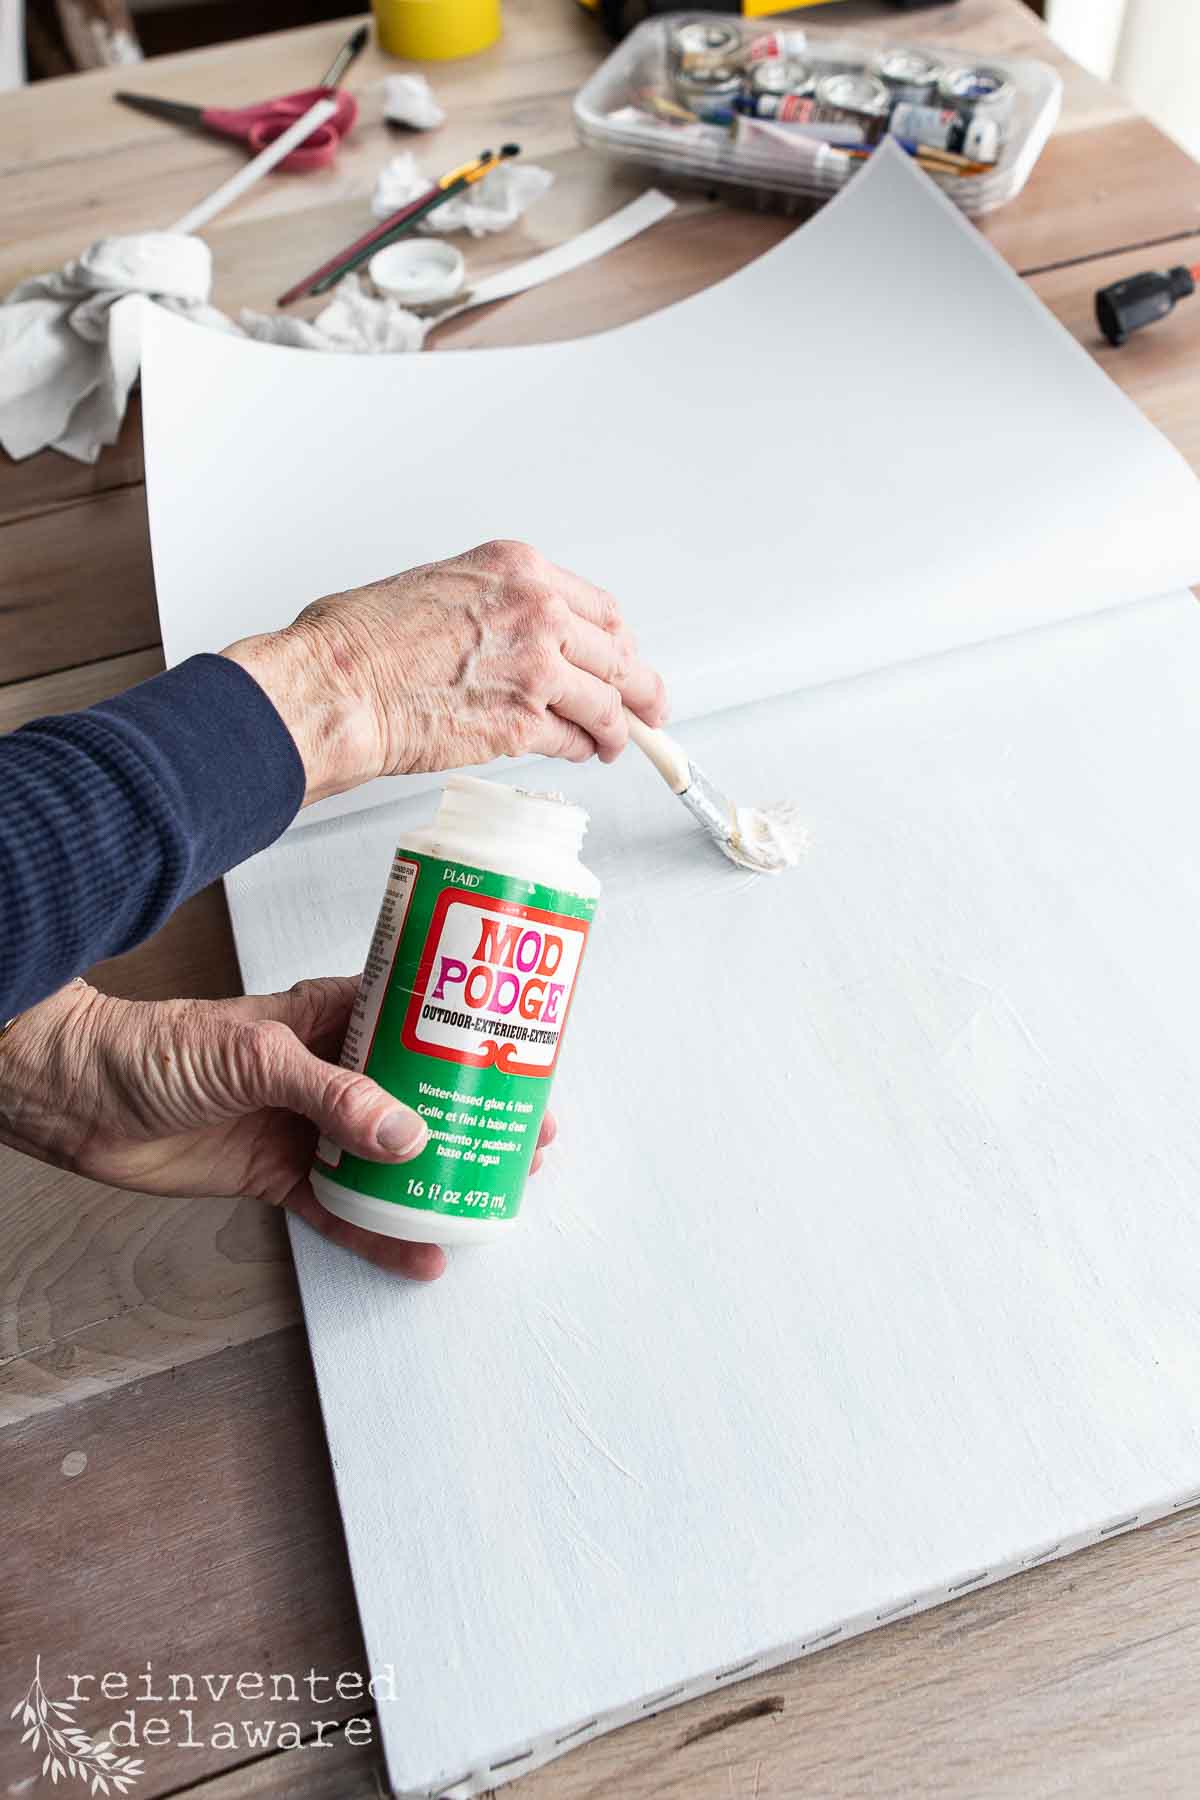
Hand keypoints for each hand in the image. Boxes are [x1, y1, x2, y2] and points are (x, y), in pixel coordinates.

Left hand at [0, 976, 556, 1279]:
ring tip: (490, 1196)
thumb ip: (333, 1095)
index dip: (470, 1041)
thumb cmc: (158, 1049)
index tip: (521, 1060)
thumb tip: (407, 1135)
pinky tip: (420, 1253)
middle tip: (526, 1140)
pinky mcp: (281, 1176)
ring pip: (389, 1157)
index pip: (417, 1022)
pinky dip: (381, 1233)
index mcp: (330, 1018)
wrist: (81, 1101)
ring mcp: (307, 1126)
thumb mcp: (257, 1057)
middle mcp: (328, 1071)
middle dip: (470, 1118)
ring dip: (436, 1179)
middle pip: (417, 1095)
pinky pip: (343, 1209)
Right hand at [221, 538, 669, 804]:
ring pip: (608, 703)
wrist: (336, 686)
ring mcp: (537, 670)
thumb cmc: (361, 640)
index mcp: (518, 570)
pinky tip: (578, 753)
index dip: (620, 644)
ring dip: (619, 729)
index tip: (625, 659)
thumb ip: (492, 606)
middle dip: (640, 688)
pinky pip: (575, 740)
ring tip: (617, 744)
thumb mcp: (439, 586)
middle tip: (651, 708)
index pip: (601, 609)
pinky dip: (581, 751)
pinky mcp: (524, 725)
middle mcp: (538, 613)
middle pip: (619, 655)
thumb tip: (509, 637)